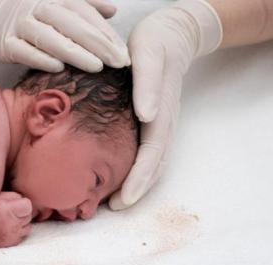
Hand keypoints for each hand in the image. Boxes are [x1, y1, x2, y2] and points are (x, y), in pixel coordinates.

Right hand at [0, 0, 129, 71]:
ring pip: (50, 38)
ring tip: (96, 67)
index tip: (124, 52)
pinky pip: (23, 51)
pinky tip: (58, 68)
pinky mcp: (2, 42)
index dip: (106, 33)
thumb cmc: (24, 7)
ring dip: (74, 53)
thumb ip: (84, 4)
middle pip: (72, 24)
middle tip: (119, 62)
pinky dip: (40, 58)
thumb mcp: (54, 0)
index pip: (85, 13)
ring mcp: (19, 25)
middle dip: (98, 44)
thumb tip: (111, 11)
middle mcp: (37, 7)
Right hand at [0, 192, 31, 247]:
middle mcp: (12, 223)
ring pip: (28, 227)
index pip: (28, 205)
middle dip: (23, 214)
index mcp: (7, 209)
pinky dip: (19, 232)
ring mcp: (13, 234)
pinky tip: (9, 228)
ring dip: (22, 224)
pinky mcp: (13, 242)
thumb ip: (15, 197)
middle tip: (11, 213)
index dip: (23, 204)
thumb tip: (26, 201)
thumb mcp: (0, 196)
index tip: (16, 205)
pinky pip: (22, 235)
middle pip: (29, 216)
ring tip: (10, 221)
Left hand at [109, 0, 222, 209]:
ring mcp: (162, 123)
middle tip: (114, 208)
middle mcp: (163, 123)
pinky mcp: (155, 121)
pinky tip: (122, 174)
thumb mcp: (147, 55)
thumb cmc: (153, 44)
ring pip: (155, 162)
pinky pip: (150, 151)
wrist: (170, 37)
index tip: (123, 200)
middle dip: (137, 189)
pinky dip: (139, 169)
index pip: (152, 153)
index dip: (138, 179)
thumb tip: (147, 115)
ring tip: (116, 200)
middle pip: (155, 165)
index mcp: (161, 112)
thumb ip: (148, 84)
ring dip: (139, 184)